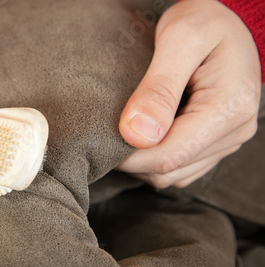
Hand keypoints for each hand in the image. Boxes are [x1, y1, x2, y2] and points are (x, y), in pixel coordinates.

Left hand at [116, 0, 260, 187]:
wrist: (222, 21)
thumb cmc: (202, 21)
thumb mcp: (180, 39)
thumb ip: (158, 88)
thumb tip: (137, 136)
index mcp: (230, 108)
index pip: (169, 156)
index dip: (129, 157)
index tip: (102, 141)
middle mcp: (235, 130)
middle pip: (170, 170)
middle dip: (133, 160)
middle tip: (107, 135)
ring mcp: (228, 139)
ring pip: (174, 175)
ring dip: (144, 162)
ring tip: (125, 133)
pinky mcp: (217, 142)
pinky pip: (182, 168)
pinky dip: (157, 160)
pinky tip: (144, 136)